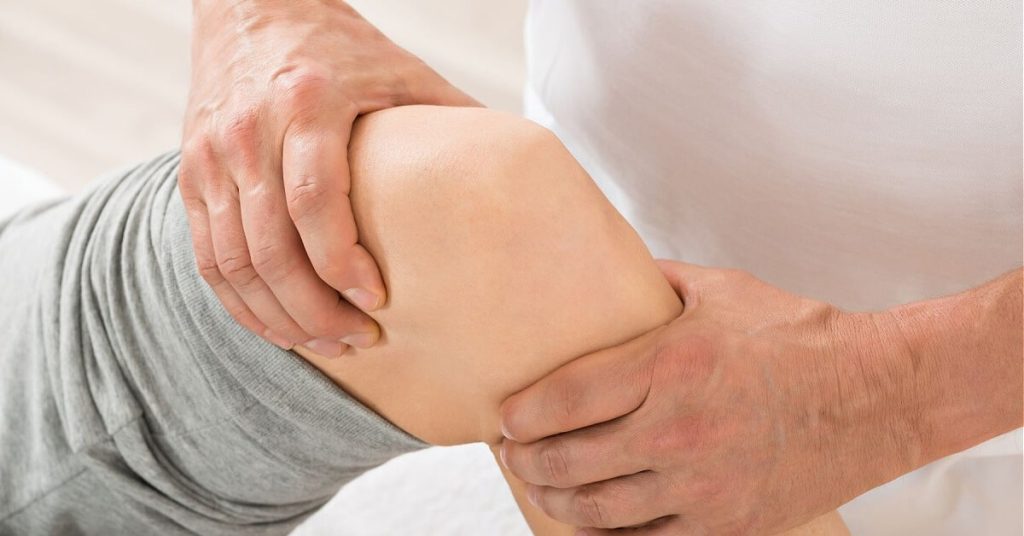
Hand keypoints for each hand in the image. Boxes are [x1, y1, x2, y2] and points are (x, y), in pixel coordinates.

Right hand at [179, 0, 477, 356]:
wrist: (254, 6)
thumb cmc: (340, 47)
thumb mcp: (403, 72)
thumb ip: (451, 120)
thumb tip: (515, 175)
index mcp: (307, 102)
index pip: (315, 203)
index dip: (342, 265)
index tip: (377, 302)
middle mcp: (250, 131)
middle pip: (270, 248)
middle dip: (313, 310)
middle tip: (356, 340)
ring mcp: (212, 155)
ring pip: (233, 262)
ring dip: (276, 316)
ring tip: (323, 343)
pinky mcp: (192, 172)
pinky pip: (206, 256)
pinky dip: (238, 302)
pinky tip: (275, 324)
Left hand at [500, 261, 918, 534]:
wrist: (876, 394)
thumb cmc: (798, 336)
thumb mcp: (719, 290)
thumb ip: (653, 283)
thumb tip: (608, 273)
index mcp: (669, 364)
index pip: (564, 397)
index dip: (519, 414)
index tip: (503, 417)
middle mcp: (677, 430)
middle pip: (568, 459)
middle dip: (524, 460)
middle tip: (511, 452)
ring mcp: (701, 485)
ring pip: (596, 508)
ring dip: (553, 498)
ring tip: (539, 484)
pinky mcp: (724, 523)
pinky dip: (605, 533)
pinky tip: (589, 517)